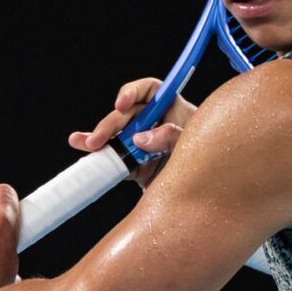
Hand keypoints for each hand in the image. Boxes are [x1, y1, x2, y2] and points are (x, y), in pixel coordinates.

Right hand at [67, 77, 197, 188]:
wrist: (206, 199)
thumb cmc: (211, 165)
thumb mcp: (196, 146)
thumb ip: (173, 137)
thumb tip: (143, 138)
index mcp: (173, 110)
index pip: (151, 91)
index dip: (134, 92)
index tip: (123, 103)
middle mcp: (155, 124)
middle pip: (127, 115)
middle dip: (111, 124)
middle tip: (99, 139)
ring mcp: (143, 145)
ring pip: (115, 135)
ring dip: (97, 136)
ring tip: (82, 142)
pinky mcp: (135, 165)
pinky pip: (114, 158)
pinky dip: (97, 155)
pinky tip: (80, 145)